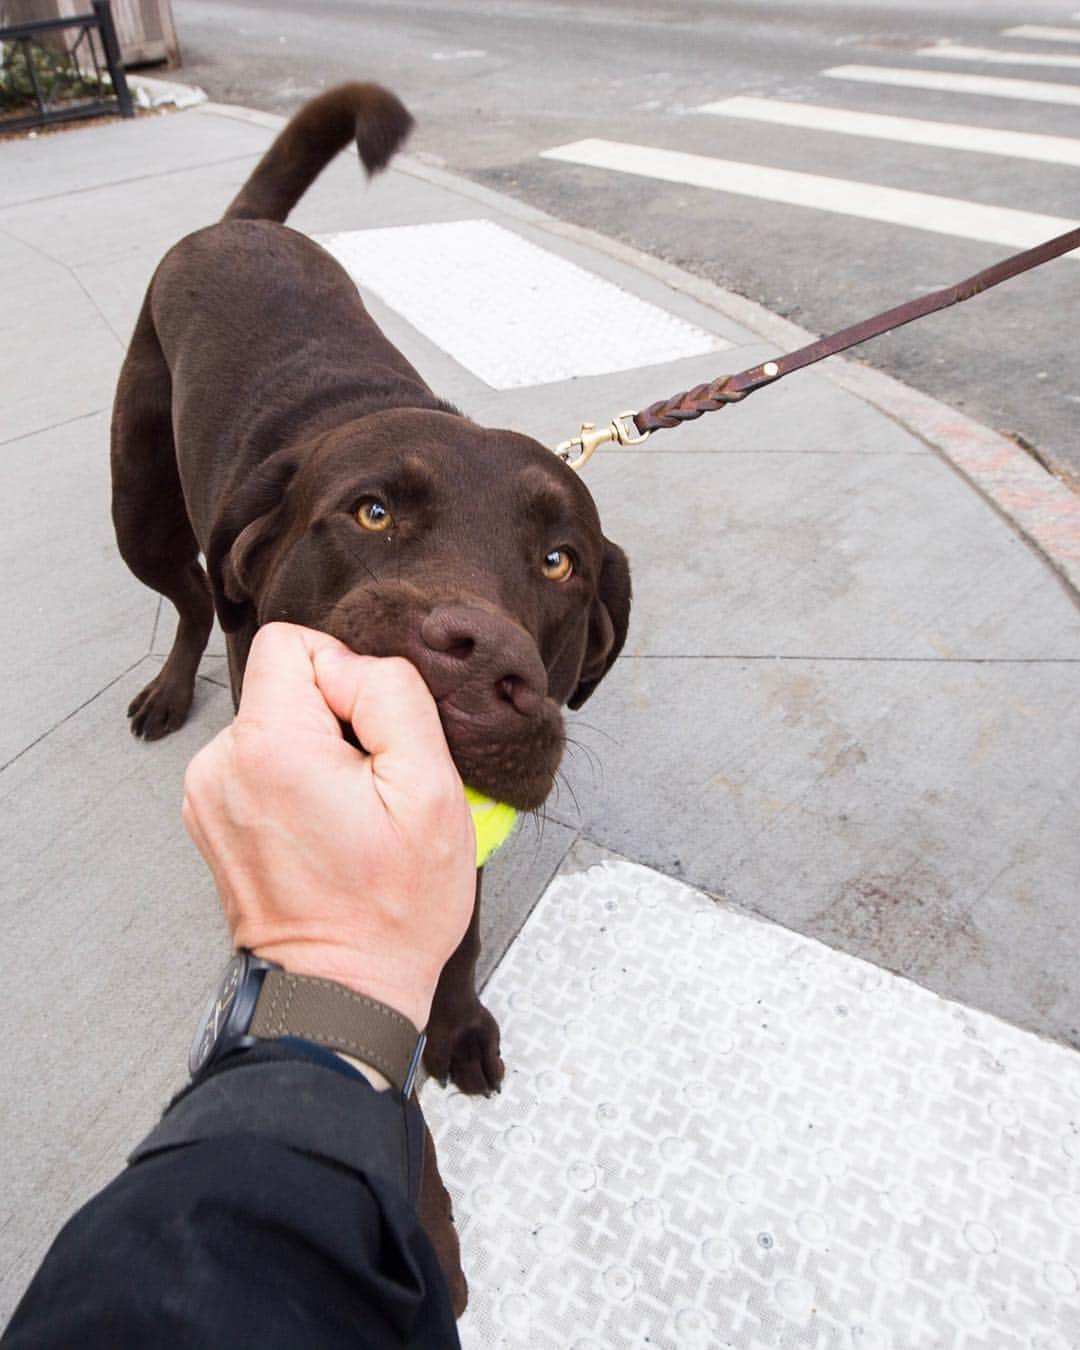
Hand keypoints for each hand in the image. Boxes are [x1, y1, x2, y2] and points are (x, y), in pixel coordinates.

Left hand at [182, 623, 476, 1029]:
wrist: (339, 995)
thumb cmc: (393, 908)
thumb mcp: (432, 790)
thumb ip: (393, 696)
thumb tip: (354, 666)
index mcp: (267, 746)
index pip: (292, 642)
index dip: (346, 672)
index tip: (374, 736)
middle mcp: (218, 764)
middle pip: (284, 686)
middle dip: (335, 720)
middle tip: (371, 788)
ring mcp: (207, 796)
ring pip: (275, 726)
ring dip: (316, 754)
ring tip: (349, 817)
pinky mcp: (211, 820)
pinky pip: (259, 764)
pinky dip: (294, 783)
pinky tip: (324, 830)